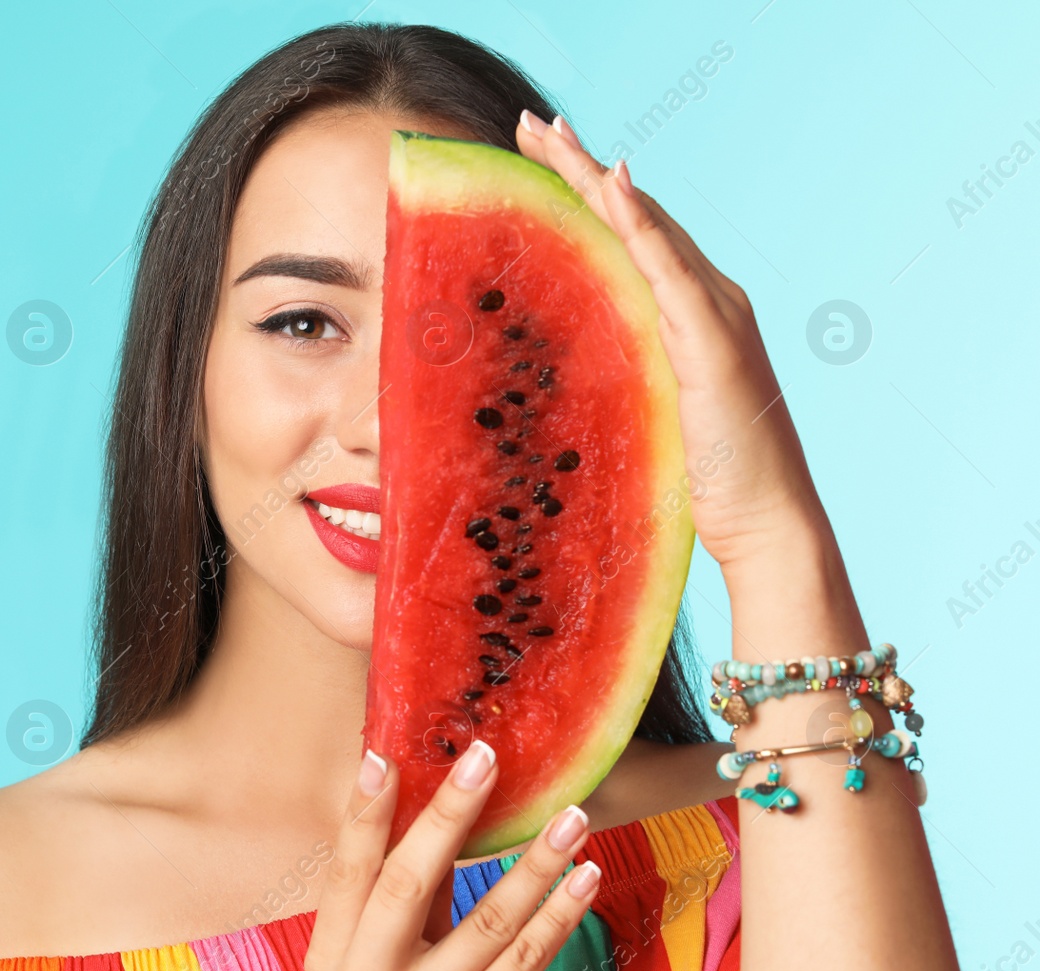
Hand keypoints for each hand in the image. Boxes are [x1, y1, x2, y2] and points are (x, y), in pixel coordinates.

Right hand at [304, 742, 599, 970]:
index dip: (364, 813)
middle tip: (483, 758)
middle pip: (409, 884)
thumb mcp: (378, 970)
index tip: (384, 757)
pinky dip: (560, 914)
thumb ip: (402, 904)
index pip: (347, 872)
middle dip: (450, 814)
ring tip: (570, 817)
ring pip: (487, 921)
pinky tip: (583, 878)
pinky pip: (527, 960)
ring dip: (534, 863)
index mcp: (332, 960)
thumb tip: (435, 811)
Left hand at [514, 111, 834, 575]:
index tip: (540, 153)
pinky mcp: (712, 341)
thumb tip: (557, 375)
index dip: (588, 191)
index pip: (631, 237)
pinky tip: (613, 185)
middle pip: (636, 216)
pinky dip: (641, 225)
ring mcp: (714, 315)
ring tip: (550, 134)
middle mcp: (707, 299)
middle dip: (581, 165)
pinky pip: (668, 270)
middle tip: (529, 121)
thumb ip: (617, 379)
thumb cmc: (704, 481)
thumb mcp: (645, 416)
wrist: (766, 523)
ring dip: (596, 176)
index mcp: (688, 314)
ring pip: (648, 227)